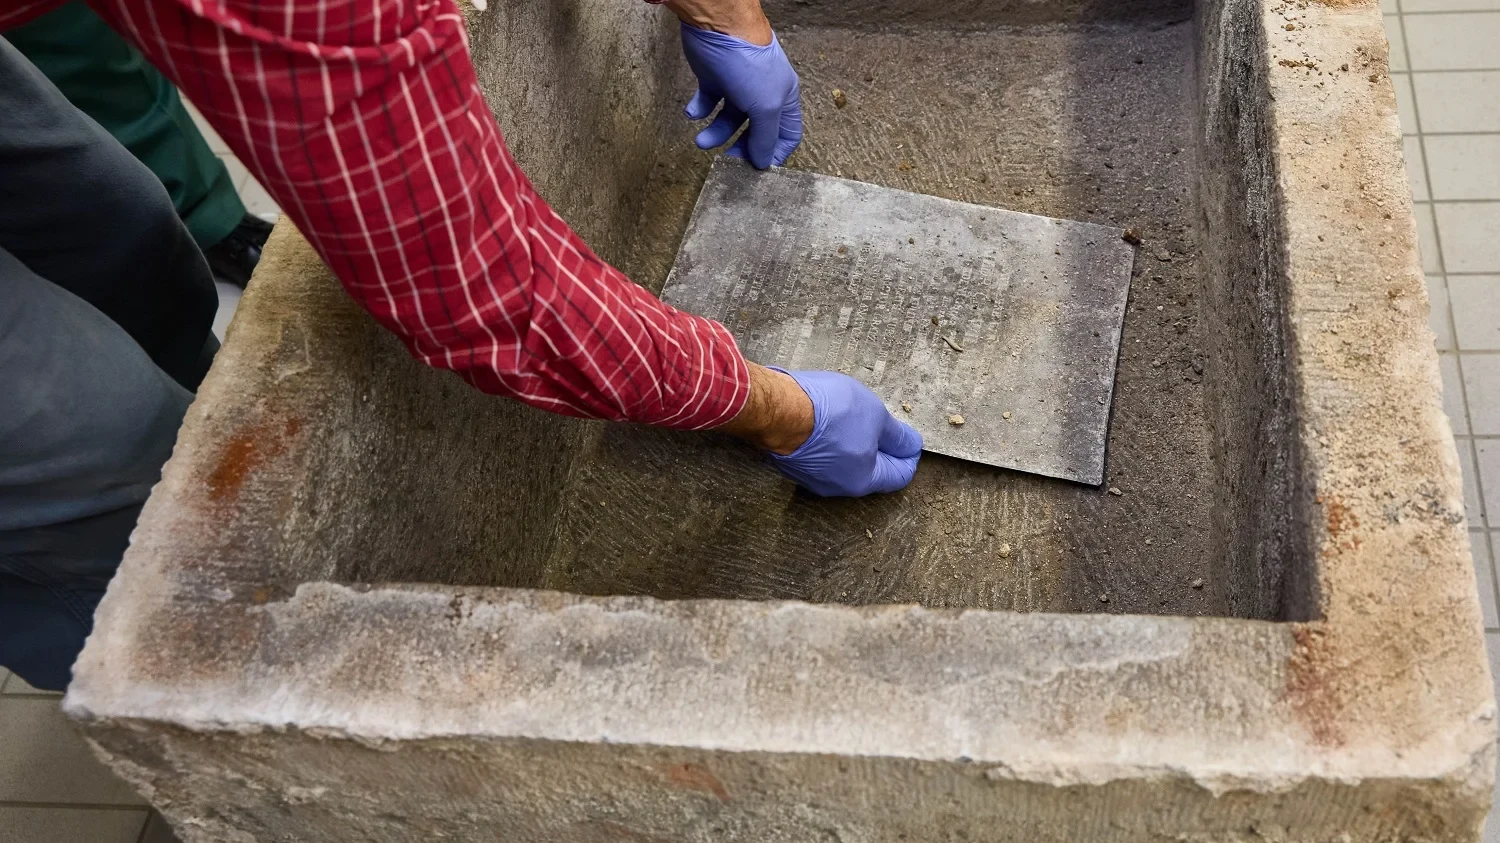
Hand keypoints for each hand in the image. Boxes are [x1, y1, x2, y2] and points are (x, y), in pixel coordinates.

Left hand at [678, 23, 802, 167]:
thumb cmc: (749, 62)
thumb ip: (765, 138)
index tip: (756, 168)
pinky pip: (707, 103)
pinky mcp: (714, 79)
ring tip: (701, 141)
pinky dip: (699, 111)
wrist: (718, 26)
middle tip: (726, 161)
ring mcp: (738, 86)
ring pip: (728, 121)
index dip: (774, 153)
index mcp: (783, 99)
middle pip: (755, 132)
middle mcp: (763, 94)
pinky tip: (693, 112)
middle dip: (740, 147)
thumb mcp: (765, 106)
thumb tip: (762, 163)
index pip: (786, 135)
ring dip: (715, 133)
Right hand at [720, 365, 921, 495]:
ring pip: (844, 464)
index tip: (910, 440)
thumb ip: (897, 435)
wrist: (777, 410)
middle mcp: (838, 487)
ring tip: (853, 417)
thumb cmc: (829, 413)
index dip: (909, 456)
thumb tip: (912, 445)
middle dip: (880, 449)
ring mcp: (812, 478)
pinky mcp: (793, 465)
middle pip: (870, 471)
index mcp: (863, 480)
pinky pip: (822, 457)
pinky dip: (831, 443)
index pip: (898, 475)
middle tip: (882, 424)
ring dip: (853, 444)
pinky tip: (828, 422)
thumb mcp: (875, 416)